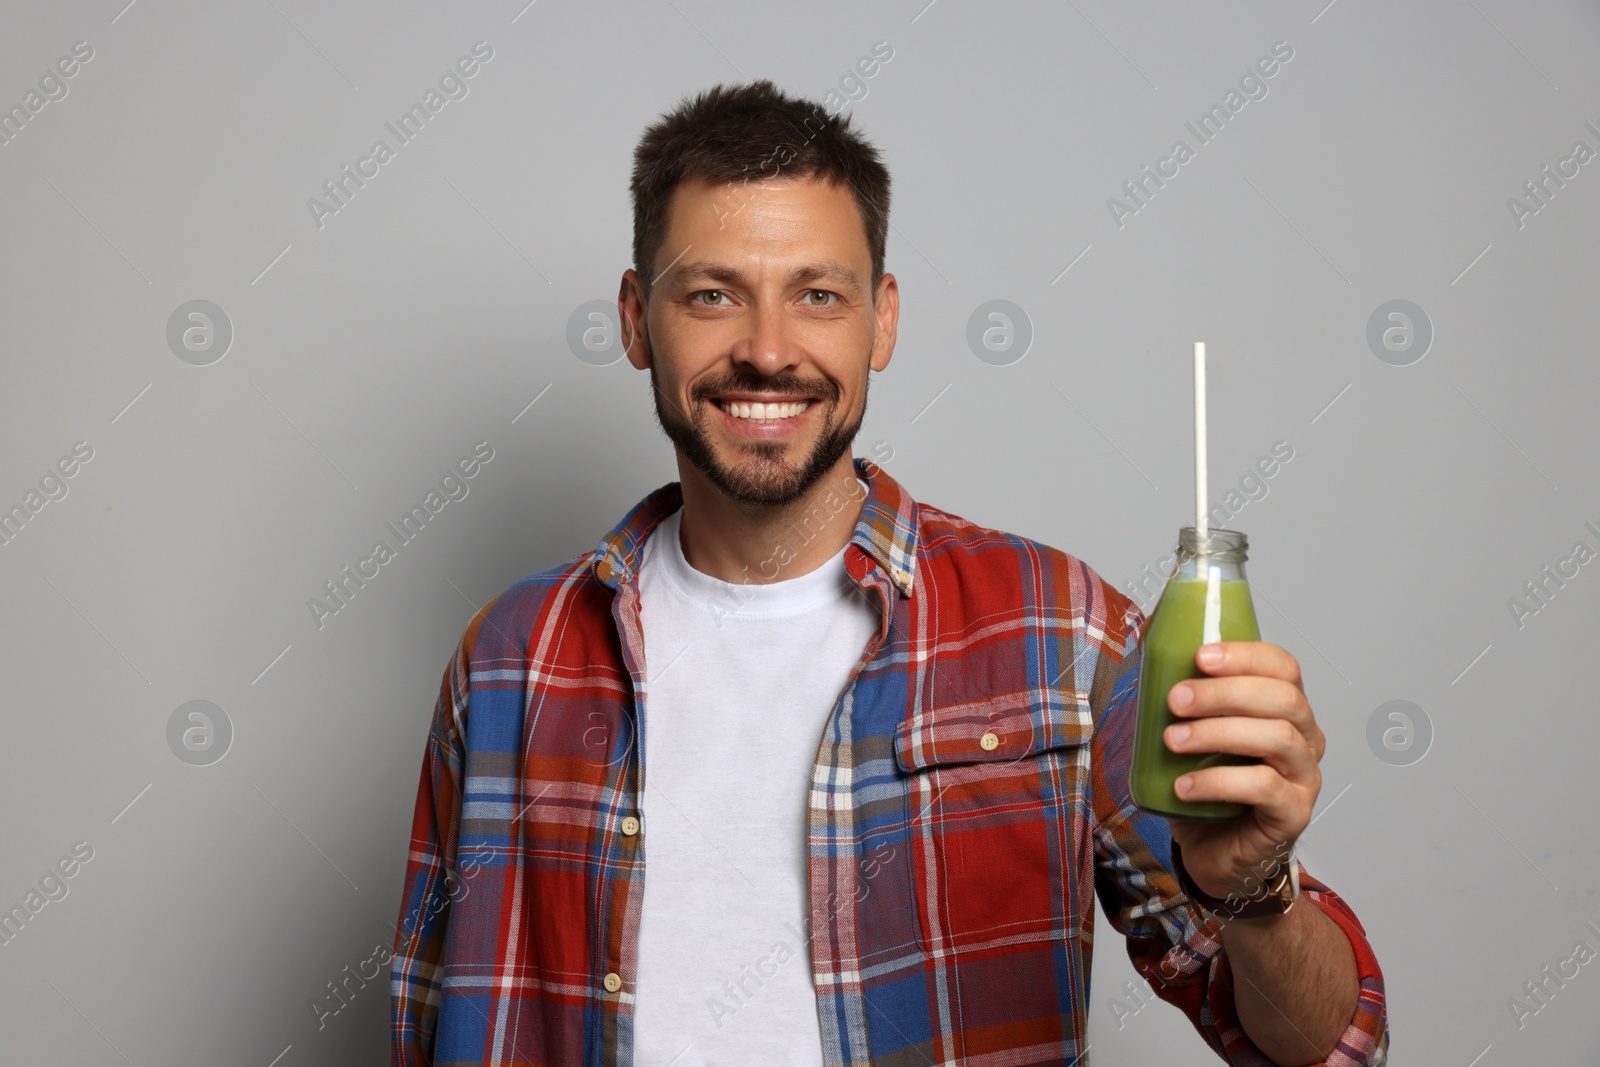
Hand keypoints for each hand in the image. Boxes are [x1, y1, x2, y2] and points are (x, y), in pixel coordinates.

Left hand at [1163, 640, 1324, 900]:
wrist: (1215, 851)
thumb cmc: (1208, 786)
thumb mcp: (1195, 735)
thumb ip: (1186, 702)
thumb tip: (1149, 662)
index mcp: (1285, 709)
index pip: (1283, 667)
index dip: (1246, 655)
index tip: (1201, 656)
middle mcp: (1305, 738)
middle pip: (1283, 698)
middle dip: (1224, 692)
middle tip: (1176, 700)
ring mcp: (1305, 777)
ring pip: (1277, 738)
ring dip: (1217, 733)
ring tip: (1173, 741)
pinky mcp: (1294, 814)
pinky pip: (1264, 787)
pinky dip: (1217, 781)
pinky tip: (1184, 786)